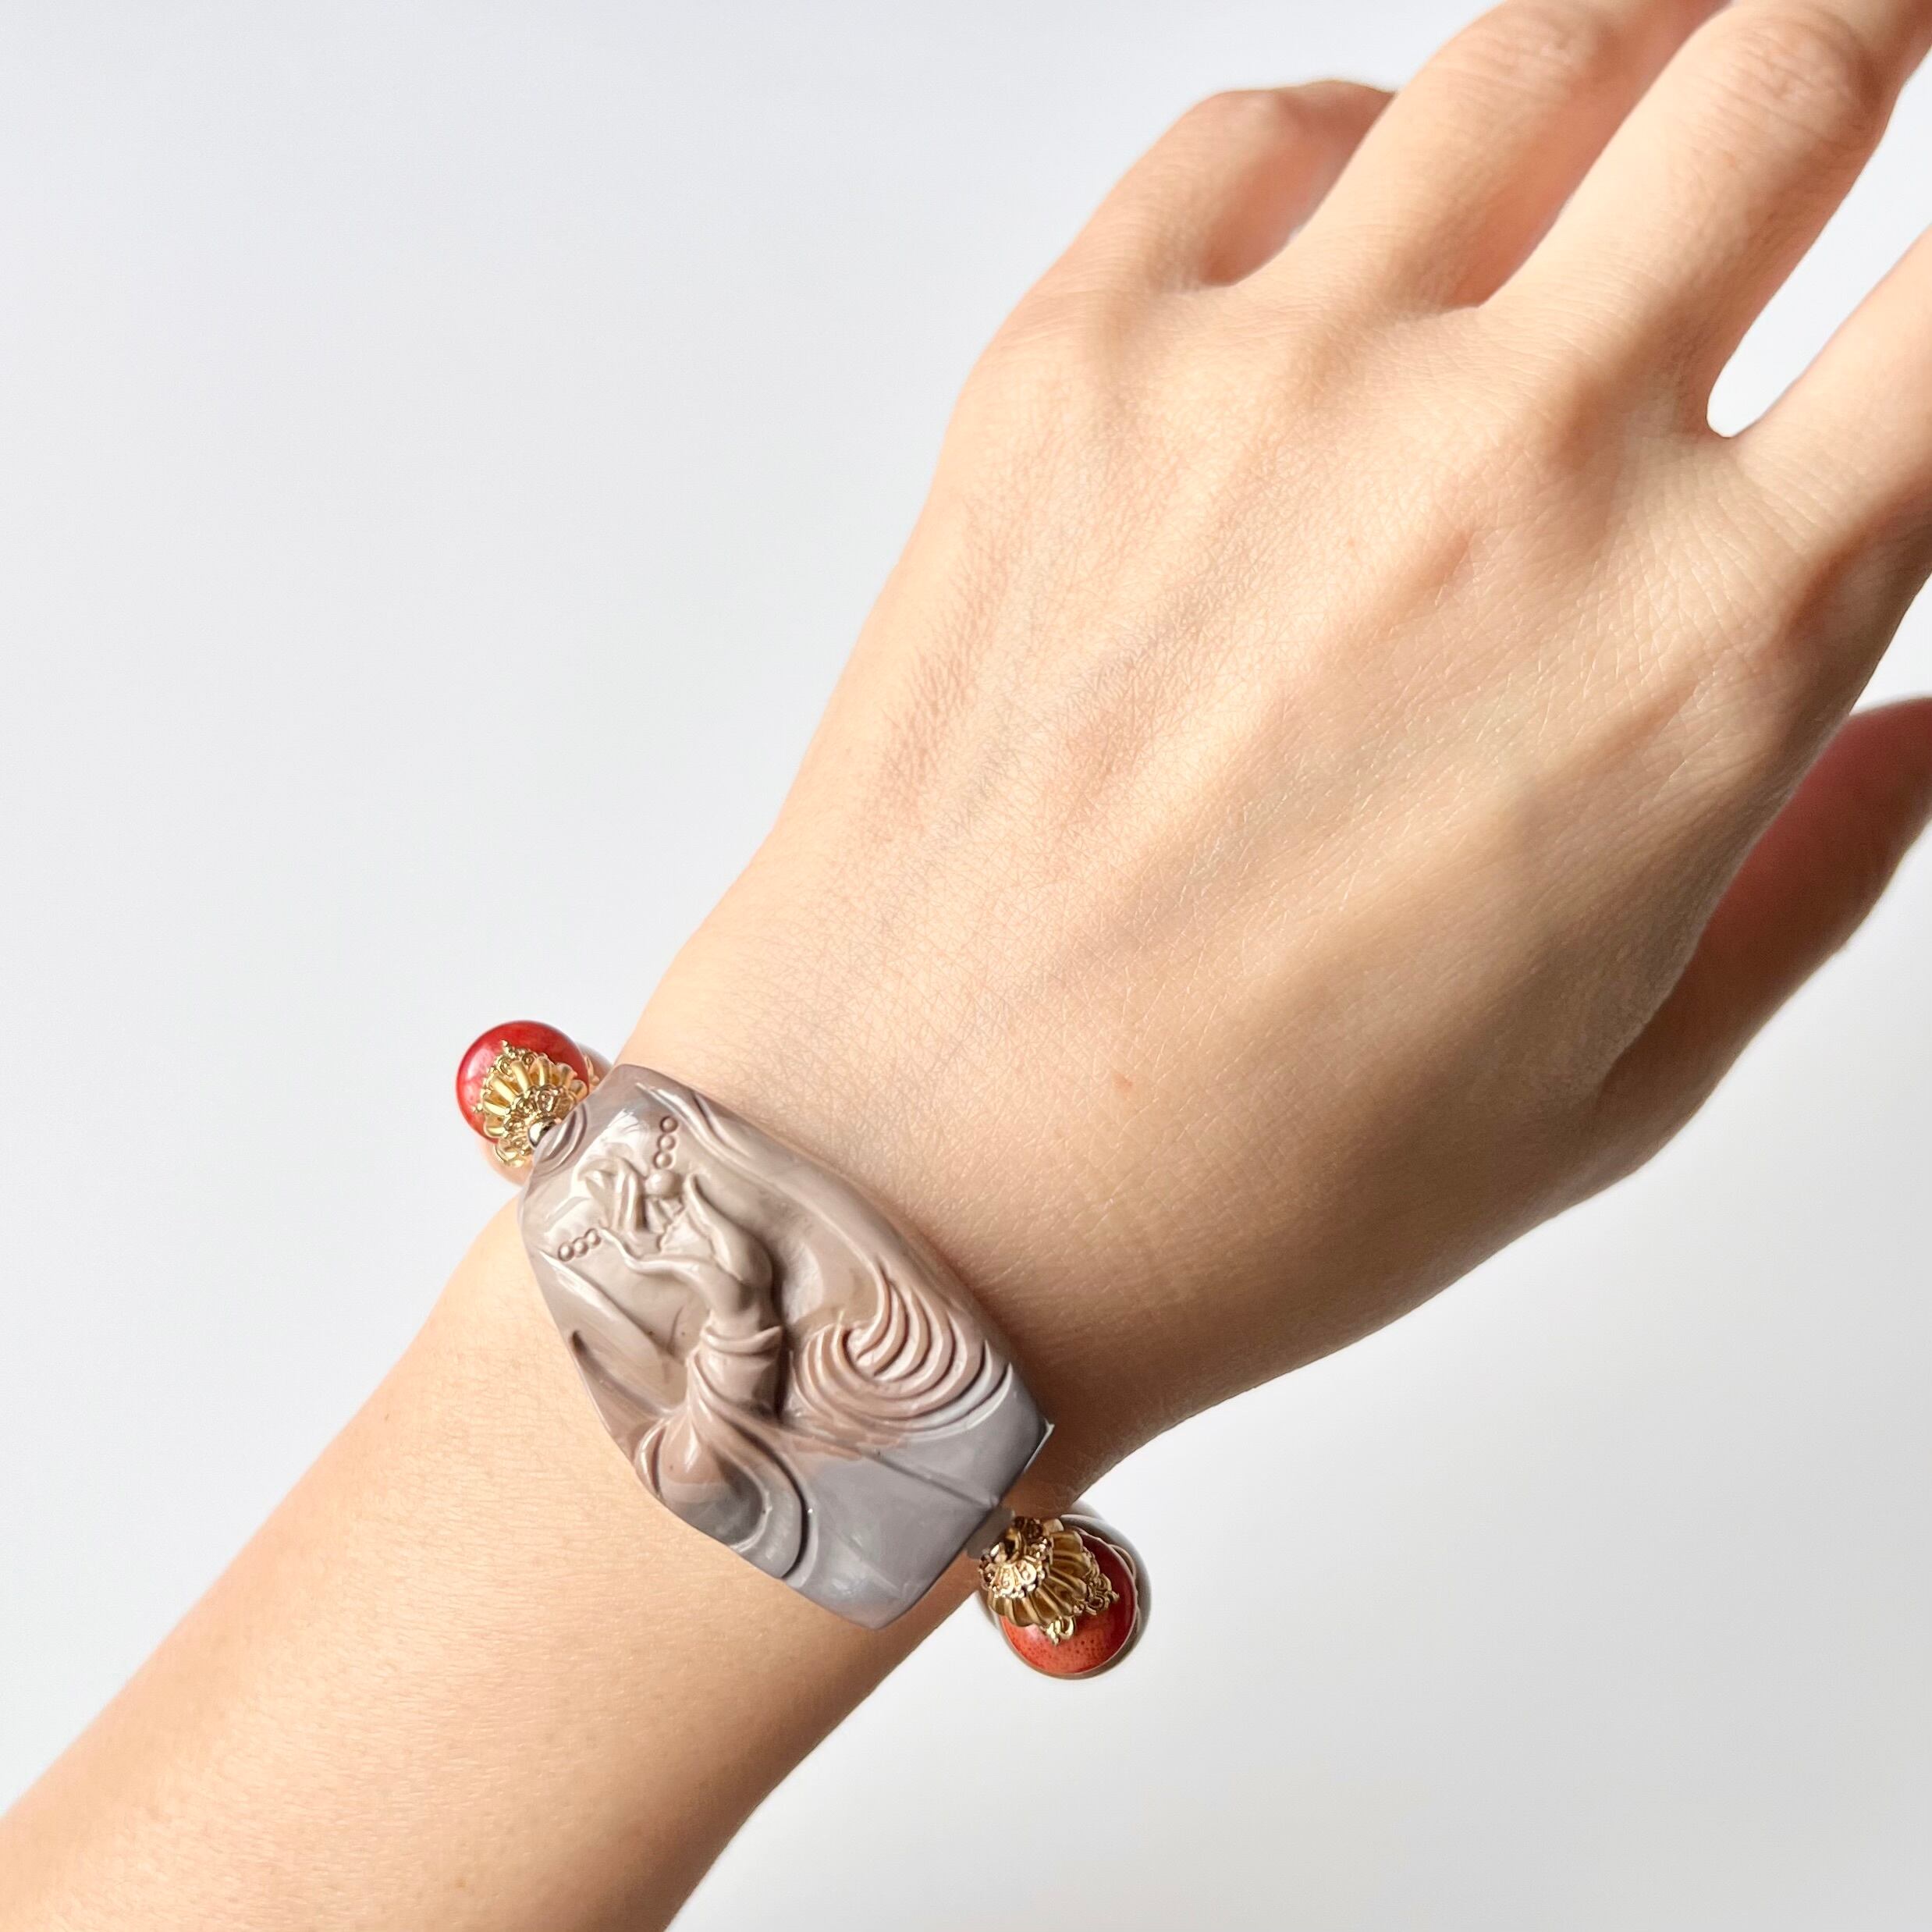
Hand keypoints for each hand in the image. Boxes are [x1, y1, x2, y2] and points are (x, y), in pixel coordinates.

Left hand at [627, 4, 1931, 1483]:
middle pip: (1783, 75)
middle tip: (1856, 39)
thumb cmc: (1238, 1179)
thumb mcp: (1609, 1088)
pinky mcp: (1066, 372)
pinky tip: (1357, 221)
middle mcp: (1509, 464)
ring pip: (1530, 57)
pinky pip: (1250, 138)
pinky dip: (1344, 141)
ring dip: (1634, 40)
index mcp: (1703, 647)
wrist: (915, 1178)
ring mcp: (1271, 388)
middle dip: (1861, 24)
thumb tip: (1907, 732)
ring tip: (1642, 81)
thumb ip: (1802, 879)